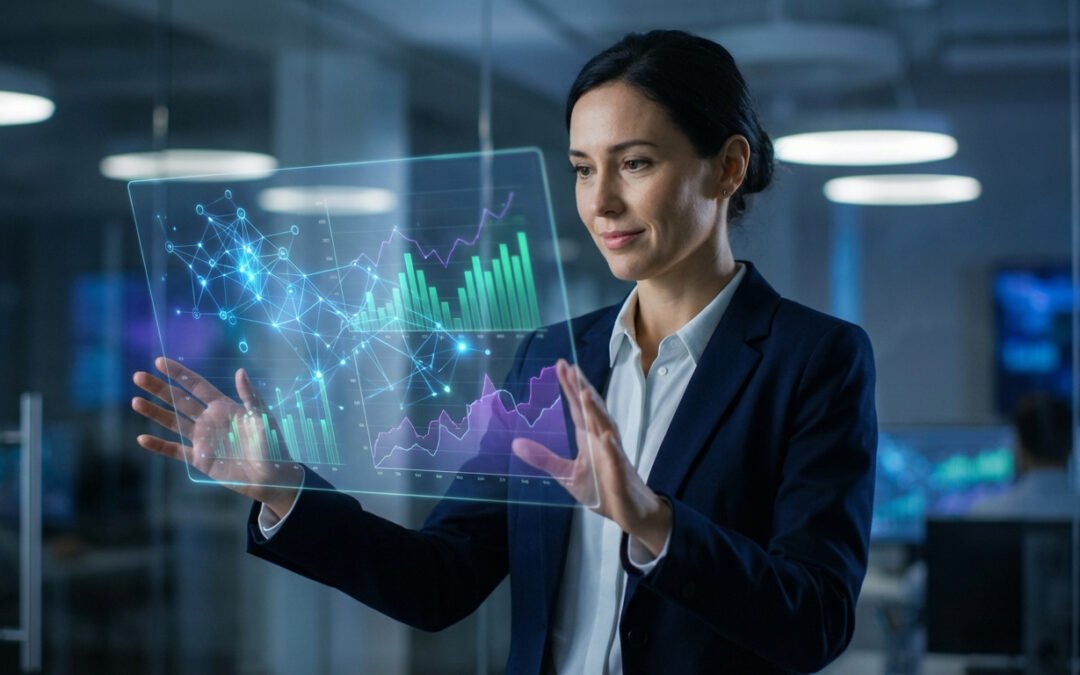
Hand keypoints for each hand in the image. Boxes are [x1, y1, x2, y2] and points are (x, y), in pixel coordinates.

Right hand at [131, 357, 301, 517]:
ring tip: (135, 401)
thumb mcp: (262, 416)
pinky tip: (142, 439)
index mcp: (223, 406)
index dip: (178, 373)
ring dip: (154, 412)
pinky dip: (159, 445)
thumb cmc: (272, 442)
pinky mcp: (200, 459)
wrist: (272, 475)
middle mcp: (209, 420)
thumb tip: (240, 370)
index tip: (159, 361)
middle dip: (159, 388)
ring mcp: (203, 439)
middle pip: (179, 400)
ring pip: (173, 422)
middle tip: (138, 376)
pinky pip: (175, 451)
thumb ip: (249, 395)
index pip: (196, 385)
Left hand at [511, 359, 671, 555]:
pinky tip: (606, 437)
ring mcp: (613, 456)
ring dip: (596, 411)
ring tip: (585, 392)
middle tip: (571, 367)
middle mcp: (602, 440)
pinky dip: (612, 448)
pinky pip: (616, 459)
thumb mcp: (566, 474)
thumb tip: (515, 443)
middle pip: (591, 410)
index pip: (577, 408)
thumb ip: (544, 458)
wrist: (629, 512)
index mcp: (589, 438)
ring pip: (605, 428)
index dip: (570, 387)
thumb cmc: (602, 489)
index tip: (561, 364)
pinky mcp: (620, 475)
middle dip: (582, 389)